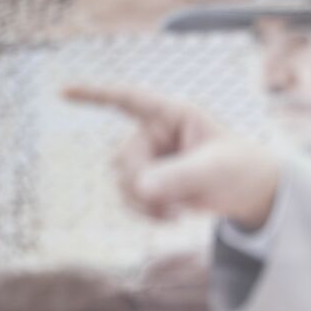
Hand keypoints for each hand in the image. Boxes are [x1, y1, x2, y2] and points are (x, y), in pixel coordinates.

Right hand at [65, 85, 281, 227]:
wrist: (248, 191)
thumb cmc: (239, 167)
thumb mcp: (215, 170)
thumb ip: (180, 176)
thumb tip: (142, 188)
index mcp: (173, 114)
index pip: (129, 100)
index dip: (94, 95)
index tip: (62, 92)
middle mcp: (155, 133)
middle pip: (124, 159)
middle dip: (142, 186)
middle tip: (170, 205)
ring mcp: (150, 157)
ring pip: (122, 181)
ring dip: (143, 204)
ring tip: (176, 216)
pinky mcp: (150, 181)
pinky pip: (130, 197)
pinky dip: (145, 212)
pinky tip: (172, 218)